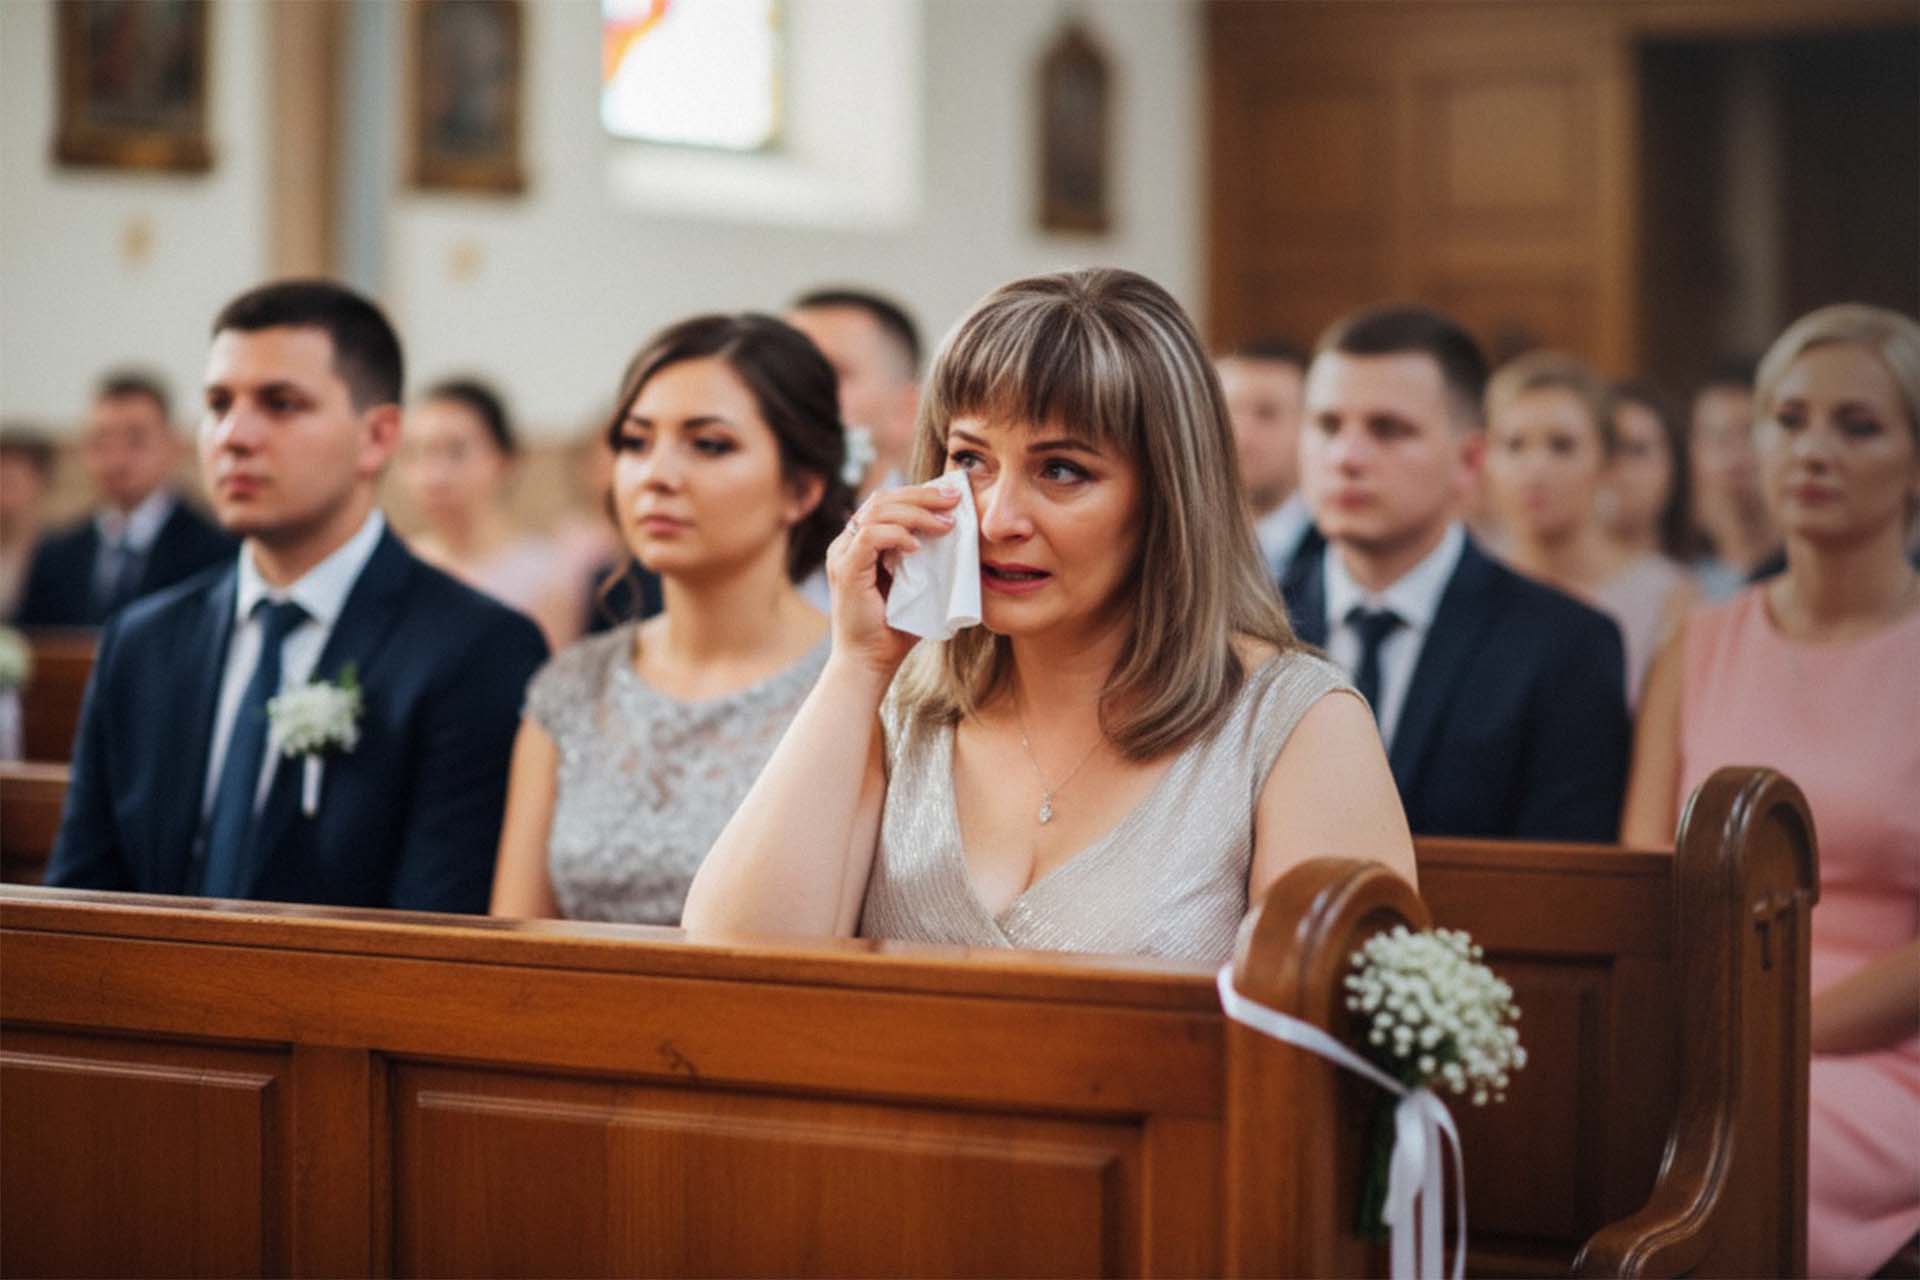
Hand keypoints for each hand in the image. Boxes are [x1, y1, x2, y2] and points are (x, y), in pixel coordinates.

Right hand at [824, 481, 962, 676]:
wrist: (871, 662)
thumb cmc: (896, 628)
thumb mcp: (919, 584)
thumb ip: (929, 559)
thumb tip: (960, 536)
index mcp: (862, 543)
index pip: (888, 502)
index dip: (920, 494)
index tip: (952, 498)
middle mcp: (848, 544)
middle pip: (883, 499)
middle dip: (922, 495)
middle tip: (954, 499)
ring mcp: (843, 555)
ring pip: (877, 512)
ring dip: (916, 513)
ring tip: (945, 524)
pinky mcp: (845, 570)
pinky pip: (869, 537)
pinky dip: (896, 536)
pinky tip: (917, 546)